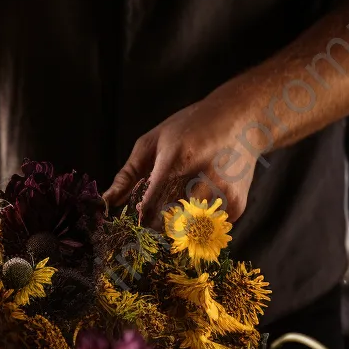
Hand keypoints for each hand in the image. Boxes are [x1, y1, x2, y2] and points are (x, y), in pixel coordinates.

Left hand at [104, 92, 257, 228]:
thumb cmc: (190, 128)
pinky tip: (202, 196)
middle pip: (168, 222)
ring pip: (188, 229)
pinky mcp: (236, 205)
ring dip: (177, 223)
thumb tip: (107, 201)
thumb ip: (128, 174)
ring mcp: (223, 194)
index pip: (151, 202)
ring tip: (180, 201)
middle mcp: (204, 178)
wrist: (242, 120)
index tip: (136, 216)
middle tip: (153, 215)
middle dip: (155, 224)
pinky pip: (207, 226)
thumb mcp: (154, 141)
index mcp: (179, 157)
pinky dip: (198, 218)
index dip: (140, 216)